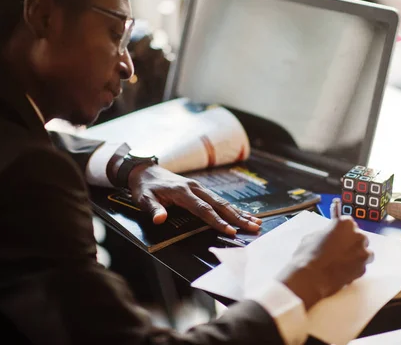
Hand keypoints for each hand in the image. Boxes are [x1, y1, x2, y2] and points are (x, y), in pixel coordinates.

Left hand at [127, 164, 261, 234]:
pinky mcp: (201, 190)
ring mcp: (200, 188)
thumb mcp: (143, 198)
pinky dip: (233, 209)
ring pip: (223, 202)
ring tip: (256, 222)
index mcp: (183, 192)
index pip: (203, 209)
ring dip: (240, 213)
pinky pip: (219, 200)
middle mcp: (195, 188)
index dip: (217, 221)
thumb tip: (160, 219)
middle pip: (220, 205)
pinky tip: (244, 215)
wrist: (145, 169)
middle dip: (238, 217)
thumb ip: (153, 208)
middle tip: (254, 227)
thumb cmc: (144, 187)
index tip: (230, 231)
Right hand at [277, 216, 372, 309]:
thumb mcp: (313, 236)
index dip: (341, 230)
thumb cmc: (308, 254)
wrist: (311, 278)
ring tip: (343, 261)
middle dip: (351, 242)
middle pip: (359, 237)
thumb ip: (327, 233)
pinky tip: (343, 271)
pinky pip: (361, 266)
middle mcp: (358, 236)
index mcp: (345, 223)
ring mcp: (363, 253)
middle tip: (339, 249)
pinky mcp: (363, 269)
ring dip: (356, 255)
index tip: (337, 234)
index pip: (348, 222)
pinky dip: (354, 268)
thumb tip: (330, 235)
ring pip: (364, 252)